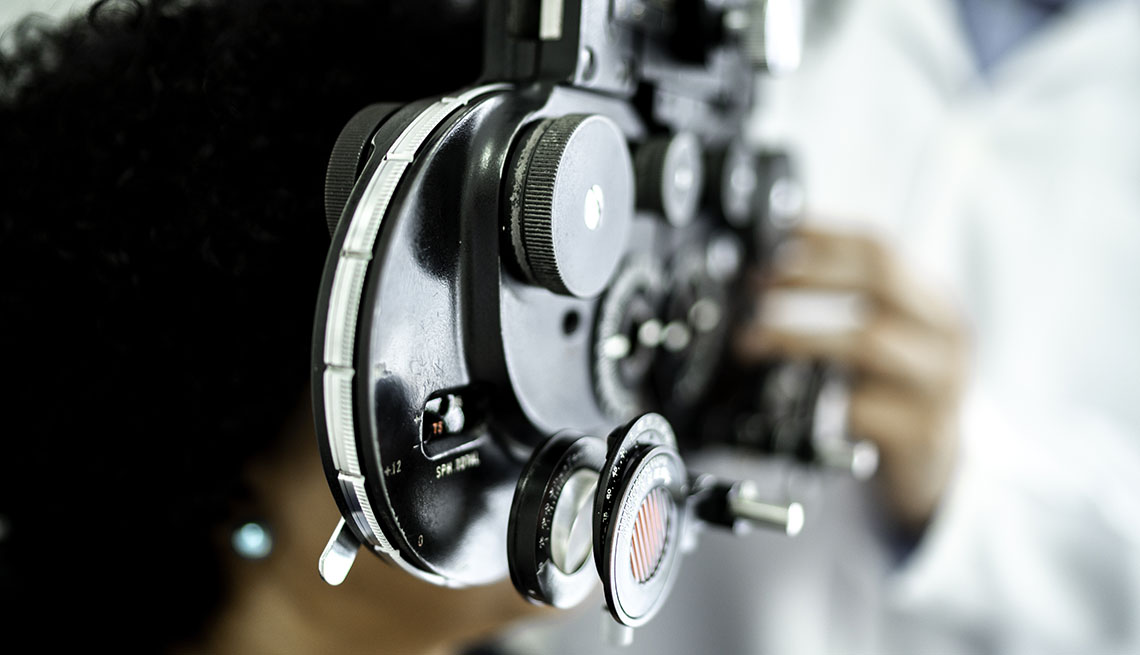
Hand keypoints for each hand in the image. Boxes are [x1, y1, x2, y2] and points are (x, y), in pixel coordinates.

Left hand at [737, 226, 967, 531]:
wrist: (935, 465)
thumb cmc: (895, 392)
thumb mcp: (885, 338)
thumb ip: (846, 303)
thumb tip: (765, 268)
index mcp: (933, 302)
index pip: (880, 248)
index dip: (823, 234)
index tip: (772, 232)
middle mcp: (944, 335)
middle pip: (879, 279)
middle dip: (809, 274)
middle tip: (755, 281)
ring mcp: (939, 384)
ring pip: (867, 341)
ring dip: (798, 335)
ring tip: (750, 339)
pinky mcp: (922, 432)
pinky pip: (860, 405)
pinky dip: (816, 396)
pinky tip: (785, 396)